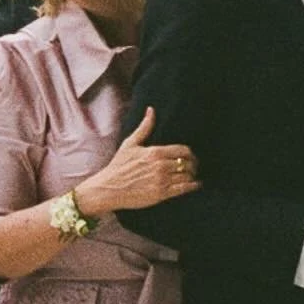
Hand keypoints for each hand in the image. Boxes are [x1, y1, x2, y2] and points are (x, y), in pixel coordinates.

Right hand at [76, 108, 199, 215]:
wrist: (108, 188)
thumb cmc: (118, 166)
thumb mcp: (130, 144)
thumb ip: (144, 127)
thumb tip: (151, 110)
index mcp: (155, 152)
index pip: (183, 150)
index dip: (190, 153)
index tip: (191, 157)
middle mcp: (160, 165)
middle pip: (188, 163)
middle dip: (193, 165)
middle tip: (194, 167)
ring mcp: (161, 180)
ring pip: (187, 175)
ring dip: (193, 175)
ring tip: (193, 176)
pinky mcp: (161, 194)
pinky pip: (184, 188)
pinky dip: (193, 186)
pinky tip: (195, 185)